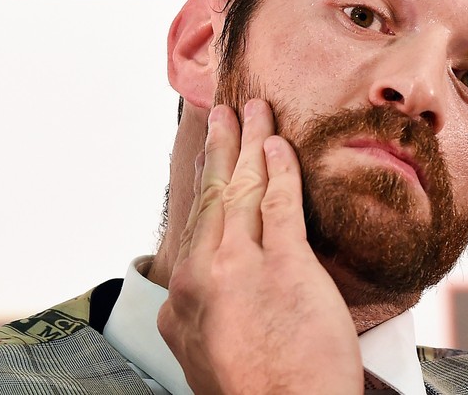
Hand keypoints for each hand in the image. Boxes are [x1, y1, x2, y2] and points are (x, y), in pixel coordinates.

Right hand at [157, 100, 362, 393]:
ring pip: (242, 189)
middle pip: (212, 197)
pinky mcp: (285, 266)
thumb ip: (205, 316)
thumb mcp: (208, 358)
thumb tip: (209, 294)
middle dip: (220, 148)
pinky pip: (281, 203)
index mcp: (182, 303)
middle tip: (223, 112)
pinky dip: (280, 167)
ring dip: (248, 141)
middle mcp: (201, 277)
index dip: (202, 188)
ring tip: (251, 109)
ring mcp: (240, 268)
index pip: (193, 228)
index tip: (207, 164)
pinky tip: (279, 142)